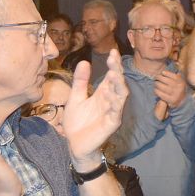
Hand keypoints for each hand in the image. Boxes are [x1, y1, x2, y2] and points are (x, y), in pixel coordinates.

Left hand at [65, 51, 128, 167]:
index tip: (113, 51)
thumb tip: (84, 62)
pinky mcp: (112, 124)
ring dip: (118, 85)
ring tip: (113, 74)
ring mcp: (113, 112)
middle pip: (118, 83)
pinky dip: (114, 103)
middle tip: (114, 59)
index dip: (114, 64)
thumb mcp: (75, 98)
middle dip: (117, 71)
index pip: (111, 76)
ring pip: (120, 96)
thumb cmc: (77, 122)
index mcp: (103, 93)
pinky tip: (110, 95)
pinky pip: (115, 112)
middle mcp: (111, 101)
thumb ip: (80, 82)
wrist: (73, 144)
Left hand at [154, 70, 187, 109]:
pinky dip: (157, 91)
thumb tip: (163, 72)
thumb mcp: (179, 82)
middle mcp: (179, 88)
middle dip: (160, 78)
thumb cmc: (177, 89)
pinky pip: (161, 94)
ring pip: (163, 87)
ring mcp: (175, 94)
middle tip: (156, 77)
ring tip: (155, 83)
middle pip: (167, 81)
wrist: (181, 101)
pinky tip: (155, 90)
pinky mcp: (171, 100)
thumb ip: (174, 76)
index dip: (167, 73)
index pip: (174, 76)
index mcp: (181, 82)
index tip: (162, 72)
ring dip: (157, 84)